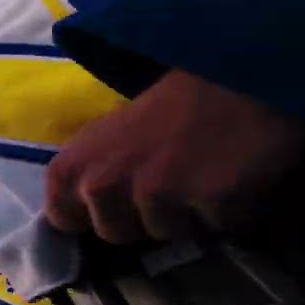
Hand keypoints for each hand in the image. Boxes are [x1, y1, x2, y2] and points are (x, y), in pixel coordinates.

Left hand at [43, 69, 304, 243]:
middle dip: (141, 217)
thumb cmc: (172, 101)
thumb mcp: (110, 133)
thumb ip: (91, 171)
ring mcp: (156, 195)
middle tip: (168, 176)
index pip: (62, 219)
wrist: (243, 70)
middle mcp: (104, 185)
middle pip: (116, 234)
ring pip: (166, 234)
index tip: (115, 197)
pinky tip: (233, 172)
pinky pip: (216, 227)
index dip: (90, 215)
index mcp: (73, 166)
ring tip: (203, 170)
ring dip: (186, 214)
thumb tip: (83, 210)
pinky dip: (228, 210)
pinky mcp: (206, 202)